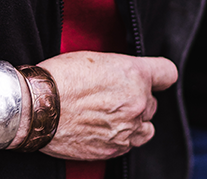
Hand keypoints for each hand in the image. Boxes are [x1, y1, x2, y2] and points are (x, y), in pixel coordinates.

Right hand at [35, 51, 177, 160]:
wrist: (39, 106)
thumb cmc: (62, 76)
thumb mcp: (96, 58)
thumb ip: (121, 69)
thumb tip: (127, 76)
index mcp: (135, 74)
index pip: (168, 73)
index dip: (159, 75)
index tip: (154, 77)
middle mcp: (138, 102)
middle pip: (154, 102)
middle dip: (138, 99)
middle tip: (114, 95)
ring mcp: (128, 129)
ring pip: (146, 127)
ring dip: (134, 121)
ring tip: (112, 115)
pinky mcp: (115, 149)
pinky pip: (130, 144)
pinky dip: (121, 138)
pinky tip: (102, 128)